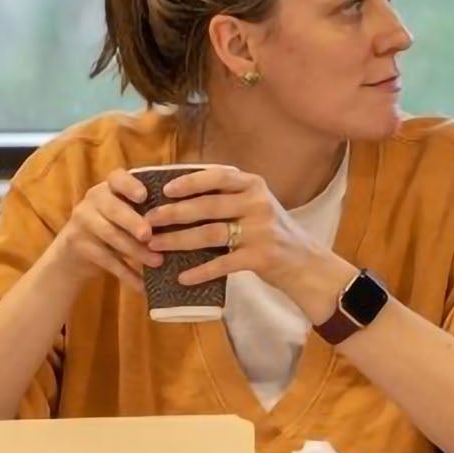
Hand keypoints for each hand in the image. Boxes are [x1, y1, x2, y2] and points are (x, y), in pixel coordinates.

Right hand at [49, 169, 159, 291]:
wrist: (76, 253)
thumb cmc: (117, 226)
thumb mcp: (128, 212)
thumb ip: (150, 209)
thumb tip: (191, 218)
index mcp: (110, 186)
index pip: (117, 178)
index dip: (130, 185)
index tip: (144, 196)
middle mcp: (93, 199)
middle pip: (113, 209)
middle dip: (133, 222)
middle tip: (150, 236)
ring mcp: (82, 222)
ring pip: (110, 235)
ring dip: (135, 251)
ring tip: (158, 262)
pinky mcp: (77, 246)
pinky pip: (106, 260)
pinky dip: (127, 274)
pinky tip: (143, 285)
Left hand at [144, 166, 350, 316]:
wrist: (305, 262)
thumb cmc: (272, 231)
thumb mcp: (256, 204)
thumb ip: (228, 196)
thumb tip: (177, 194)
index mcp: (255, 186)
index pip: (218, 176)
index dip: (190, 181)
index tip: (165, 189)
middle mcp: (259, 204)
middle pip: (208, 206)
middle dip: (173, 213)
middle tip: (148, 221)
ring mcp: (261, 231)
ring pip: (211, 233)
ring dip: (178, 240)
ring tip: (155, 246)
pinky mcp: (261, 257)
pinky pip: (223, 263)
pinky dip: (200, 271)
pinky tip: (182, 277)